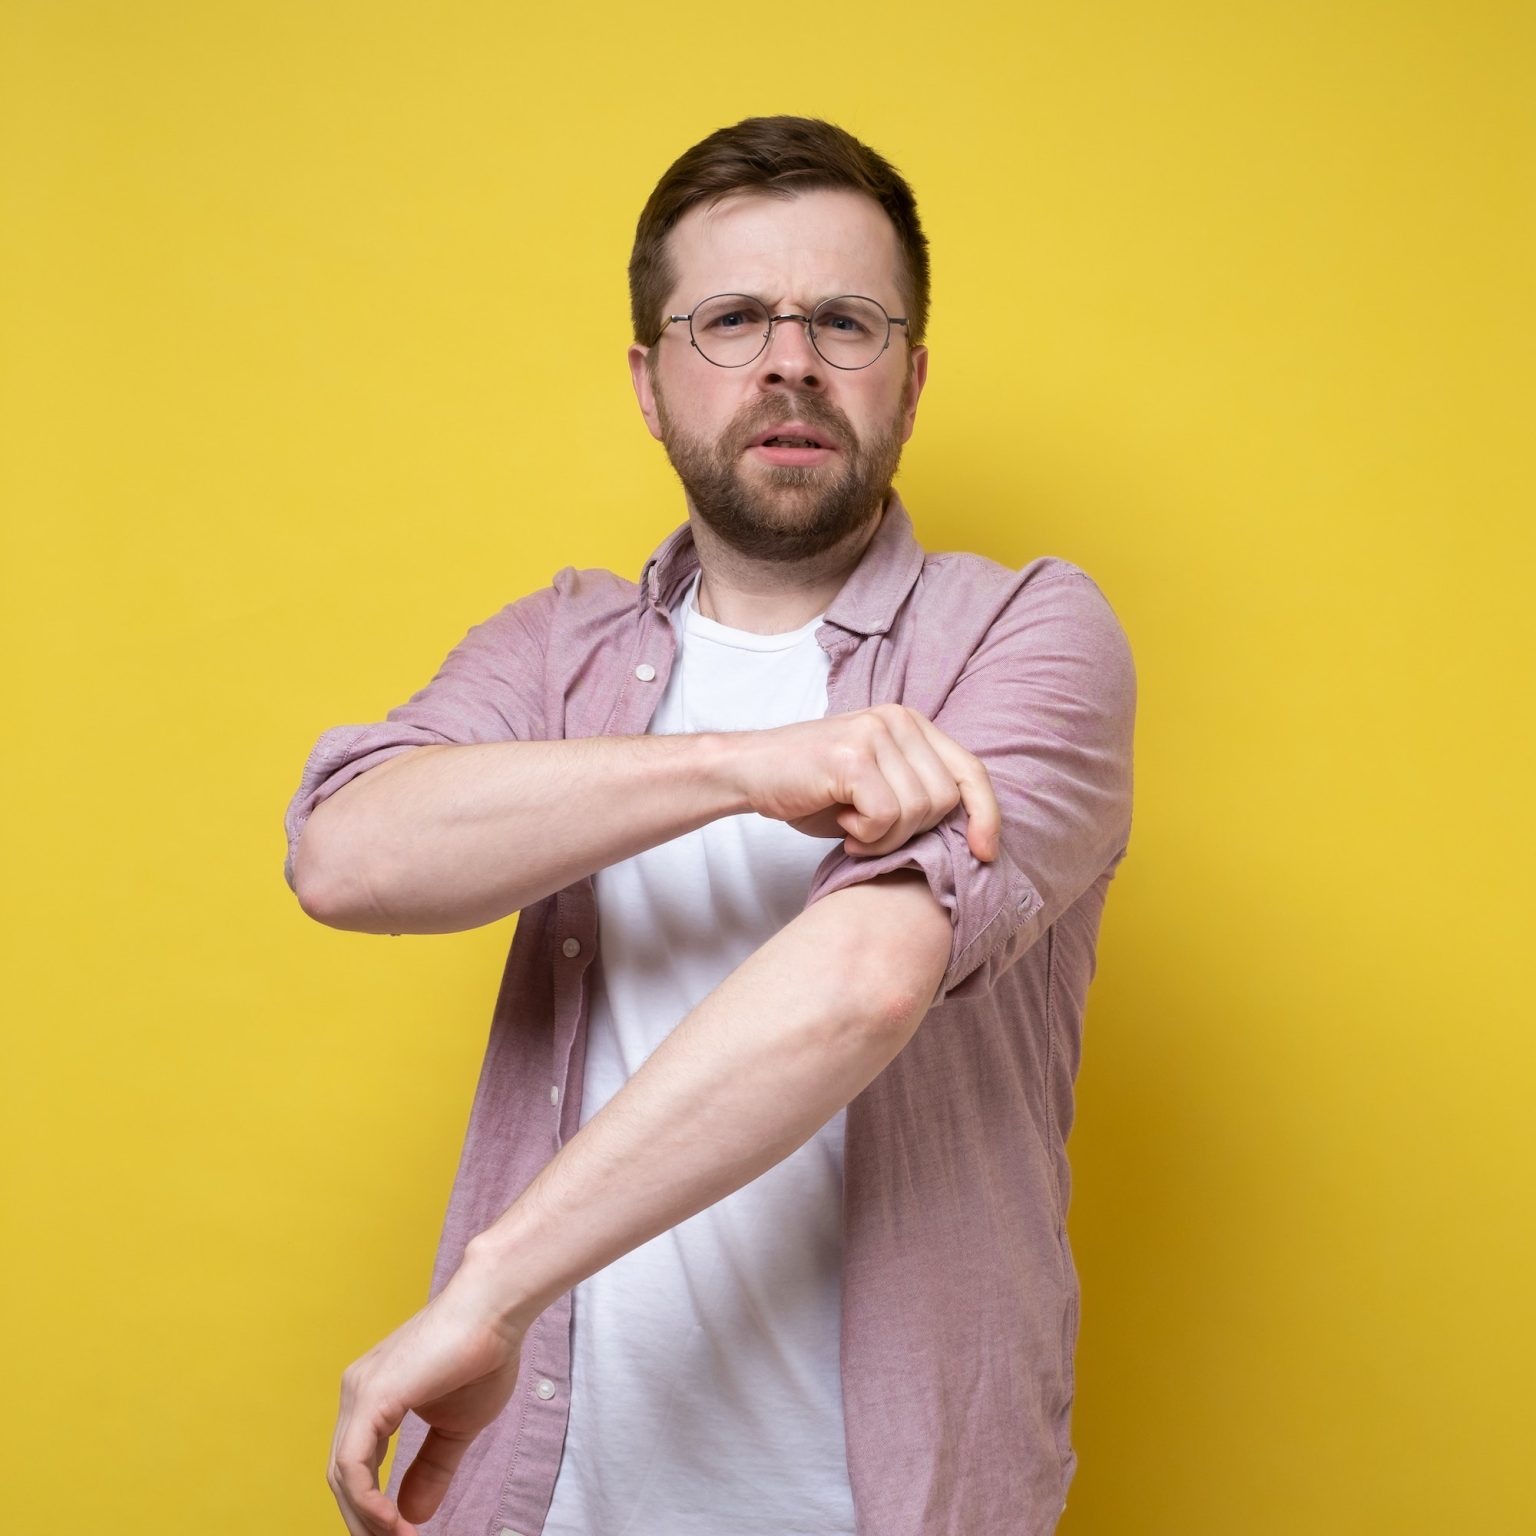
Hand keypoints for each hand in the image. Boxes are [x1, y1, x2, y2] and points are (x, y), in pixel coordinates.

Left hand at [327, 1260, 526, 1534]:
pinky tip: (391, 1523)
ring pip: (343, 1475)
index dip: (373, 1508)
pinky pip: (353, 1466)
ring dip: (367, 1519)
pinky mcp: (372, 1395)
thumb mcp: (457, 1426)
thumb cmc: (483, 1354)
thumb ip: (431, 1468)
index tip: (401, 1535)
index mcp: (374, 1397)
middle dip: (366, 1522)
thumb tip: (411, 1516)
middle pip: (343, 1476)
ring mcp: (360, 1392)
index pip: (357, 1466)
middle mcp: (357, 1392)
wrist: (496, 1308)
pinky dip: (368, 1502)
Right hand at [731, 704, 999, 861]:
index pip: (971, 771)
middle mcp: (898, 719)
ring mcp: (875, 734)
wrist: (750, 772)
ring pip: (917, 811)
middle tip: (868, 831)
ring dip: (884, 837)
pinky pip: (886, 816)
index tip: (985, 854)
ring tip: (852, 827)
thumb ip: (917, 793)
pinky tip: (841, 822)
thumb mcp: (876, 785)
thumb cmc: (813, 787)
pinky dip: (866, 835)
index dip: (986, 816)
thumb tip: (970, 835)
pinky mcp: (852, 756)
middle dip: (911, 833)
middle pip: (945, 799)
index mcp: (911, 724)